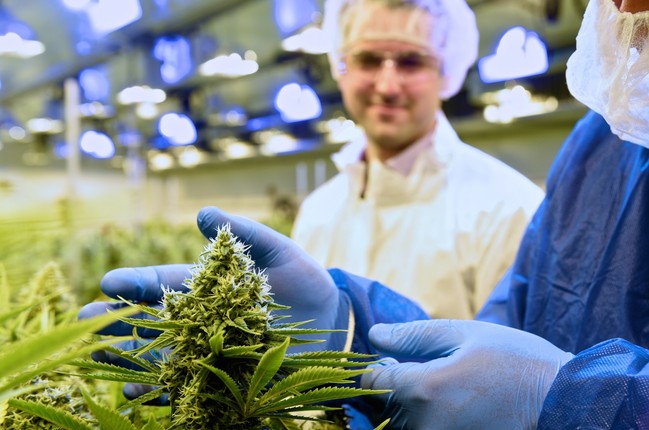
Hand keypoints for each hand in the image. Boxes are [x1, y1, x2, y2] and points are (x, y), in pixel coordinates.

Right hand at [78, 206, 343, 395]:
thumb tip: (204, 213)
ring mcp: (208, 352)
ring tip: (103, 362)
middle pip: (149, 323)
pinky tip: (140, 393)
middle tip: (85, 322)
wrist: (332, 320)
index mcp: (204, 287)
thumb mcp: (278, 251)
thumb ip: (243, 234)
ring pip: (159, 357)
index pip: (161, 284)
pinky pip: (188, 387)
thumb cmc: (302, 281)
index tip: (110, 282)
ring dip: (129, 360)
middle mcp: (198, 321)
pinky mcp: (224, 379)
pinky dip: (164, 391)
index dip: (135, 282)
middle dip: (116, 323)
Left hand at [360, 320, 573, 429]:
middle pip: (384, 408)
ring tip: (443, 389)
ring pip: (402, 426)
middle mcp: (424, 425)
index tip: (394, 359)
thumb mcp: (467, 335)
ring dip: (410, 408)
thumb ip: (414, 335)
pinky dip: (429, 420)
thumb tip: (375, 335)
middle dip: (395, 387)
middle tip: (422, 370)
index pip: (373, 382)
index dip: (377, 366)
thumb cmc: (517, 362)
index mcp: (424, 390)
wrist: (561, 404)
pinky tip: (453, 405)